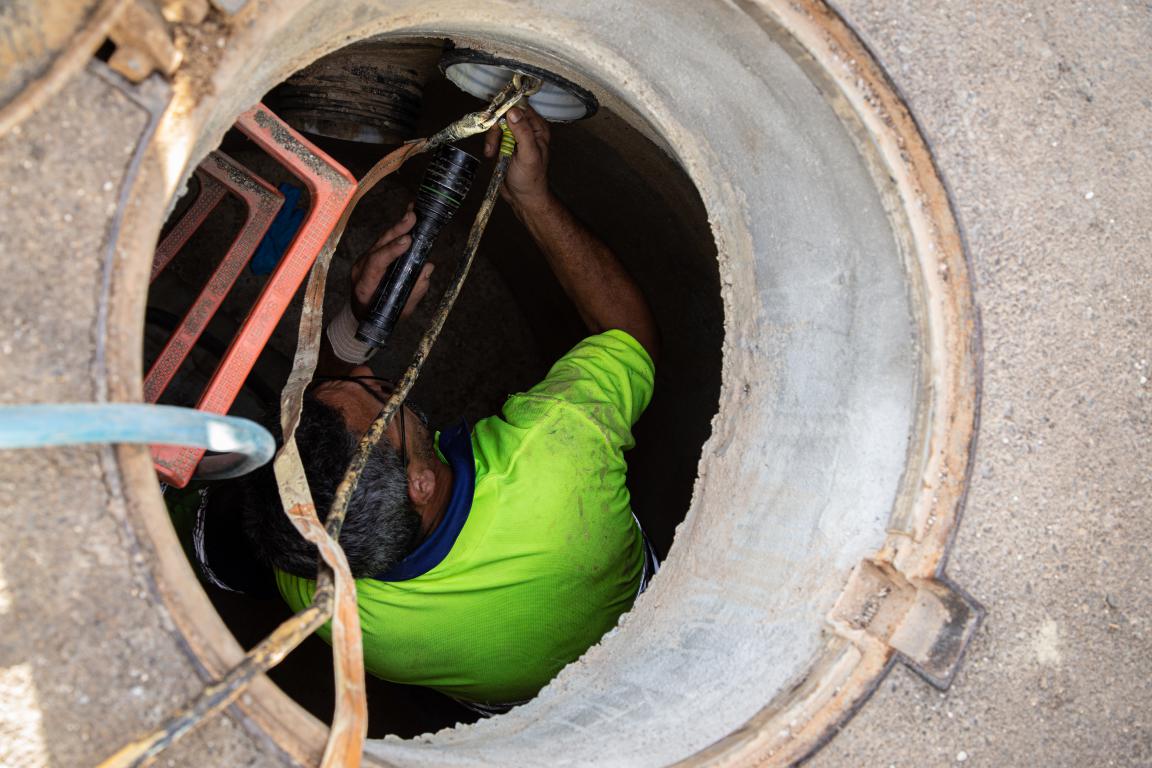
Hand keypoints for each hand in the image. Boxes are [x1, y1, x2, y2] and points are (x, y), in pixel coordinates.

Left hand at [348, 206, 433, 320]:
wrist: (360, 316)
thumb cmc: (380, 316)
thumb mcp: (398, 311)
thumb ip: (413, 292)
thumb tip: (427, 269)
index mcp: (364, 286)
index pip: (376, 263)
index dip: (391, 251)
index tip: (407, 241)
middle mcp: (361, 270)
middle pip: (378, 246)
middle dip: (396, 231)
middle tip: (412, 217)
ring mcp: (364, 261)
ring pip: (381, 241)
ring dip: (398, 227)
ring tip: (413, 212)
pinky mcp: (371, 257)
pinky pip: (384, 242)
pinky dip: (396, 231)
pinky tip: (408, 221)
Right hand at [484, 105, 551, 209]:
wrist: (522, 197)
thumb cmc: (530, 179)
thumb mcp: (528, 155)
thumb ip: (523, 133)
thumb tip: (513, 111)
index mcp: (537, 127)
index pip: (520, 107)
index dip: (506, 109)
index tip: (494, 117)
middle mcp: (526, 128)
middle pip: (505, 113)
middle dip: (495, 126)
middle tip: (493, 143)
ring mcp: (514, 135)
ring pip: (496, 123)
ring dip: (491, 137)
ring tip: (492, 153)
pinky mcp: (504, 143)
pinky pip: (492, 135)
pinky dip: (489, 144)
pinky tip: (491, 155)